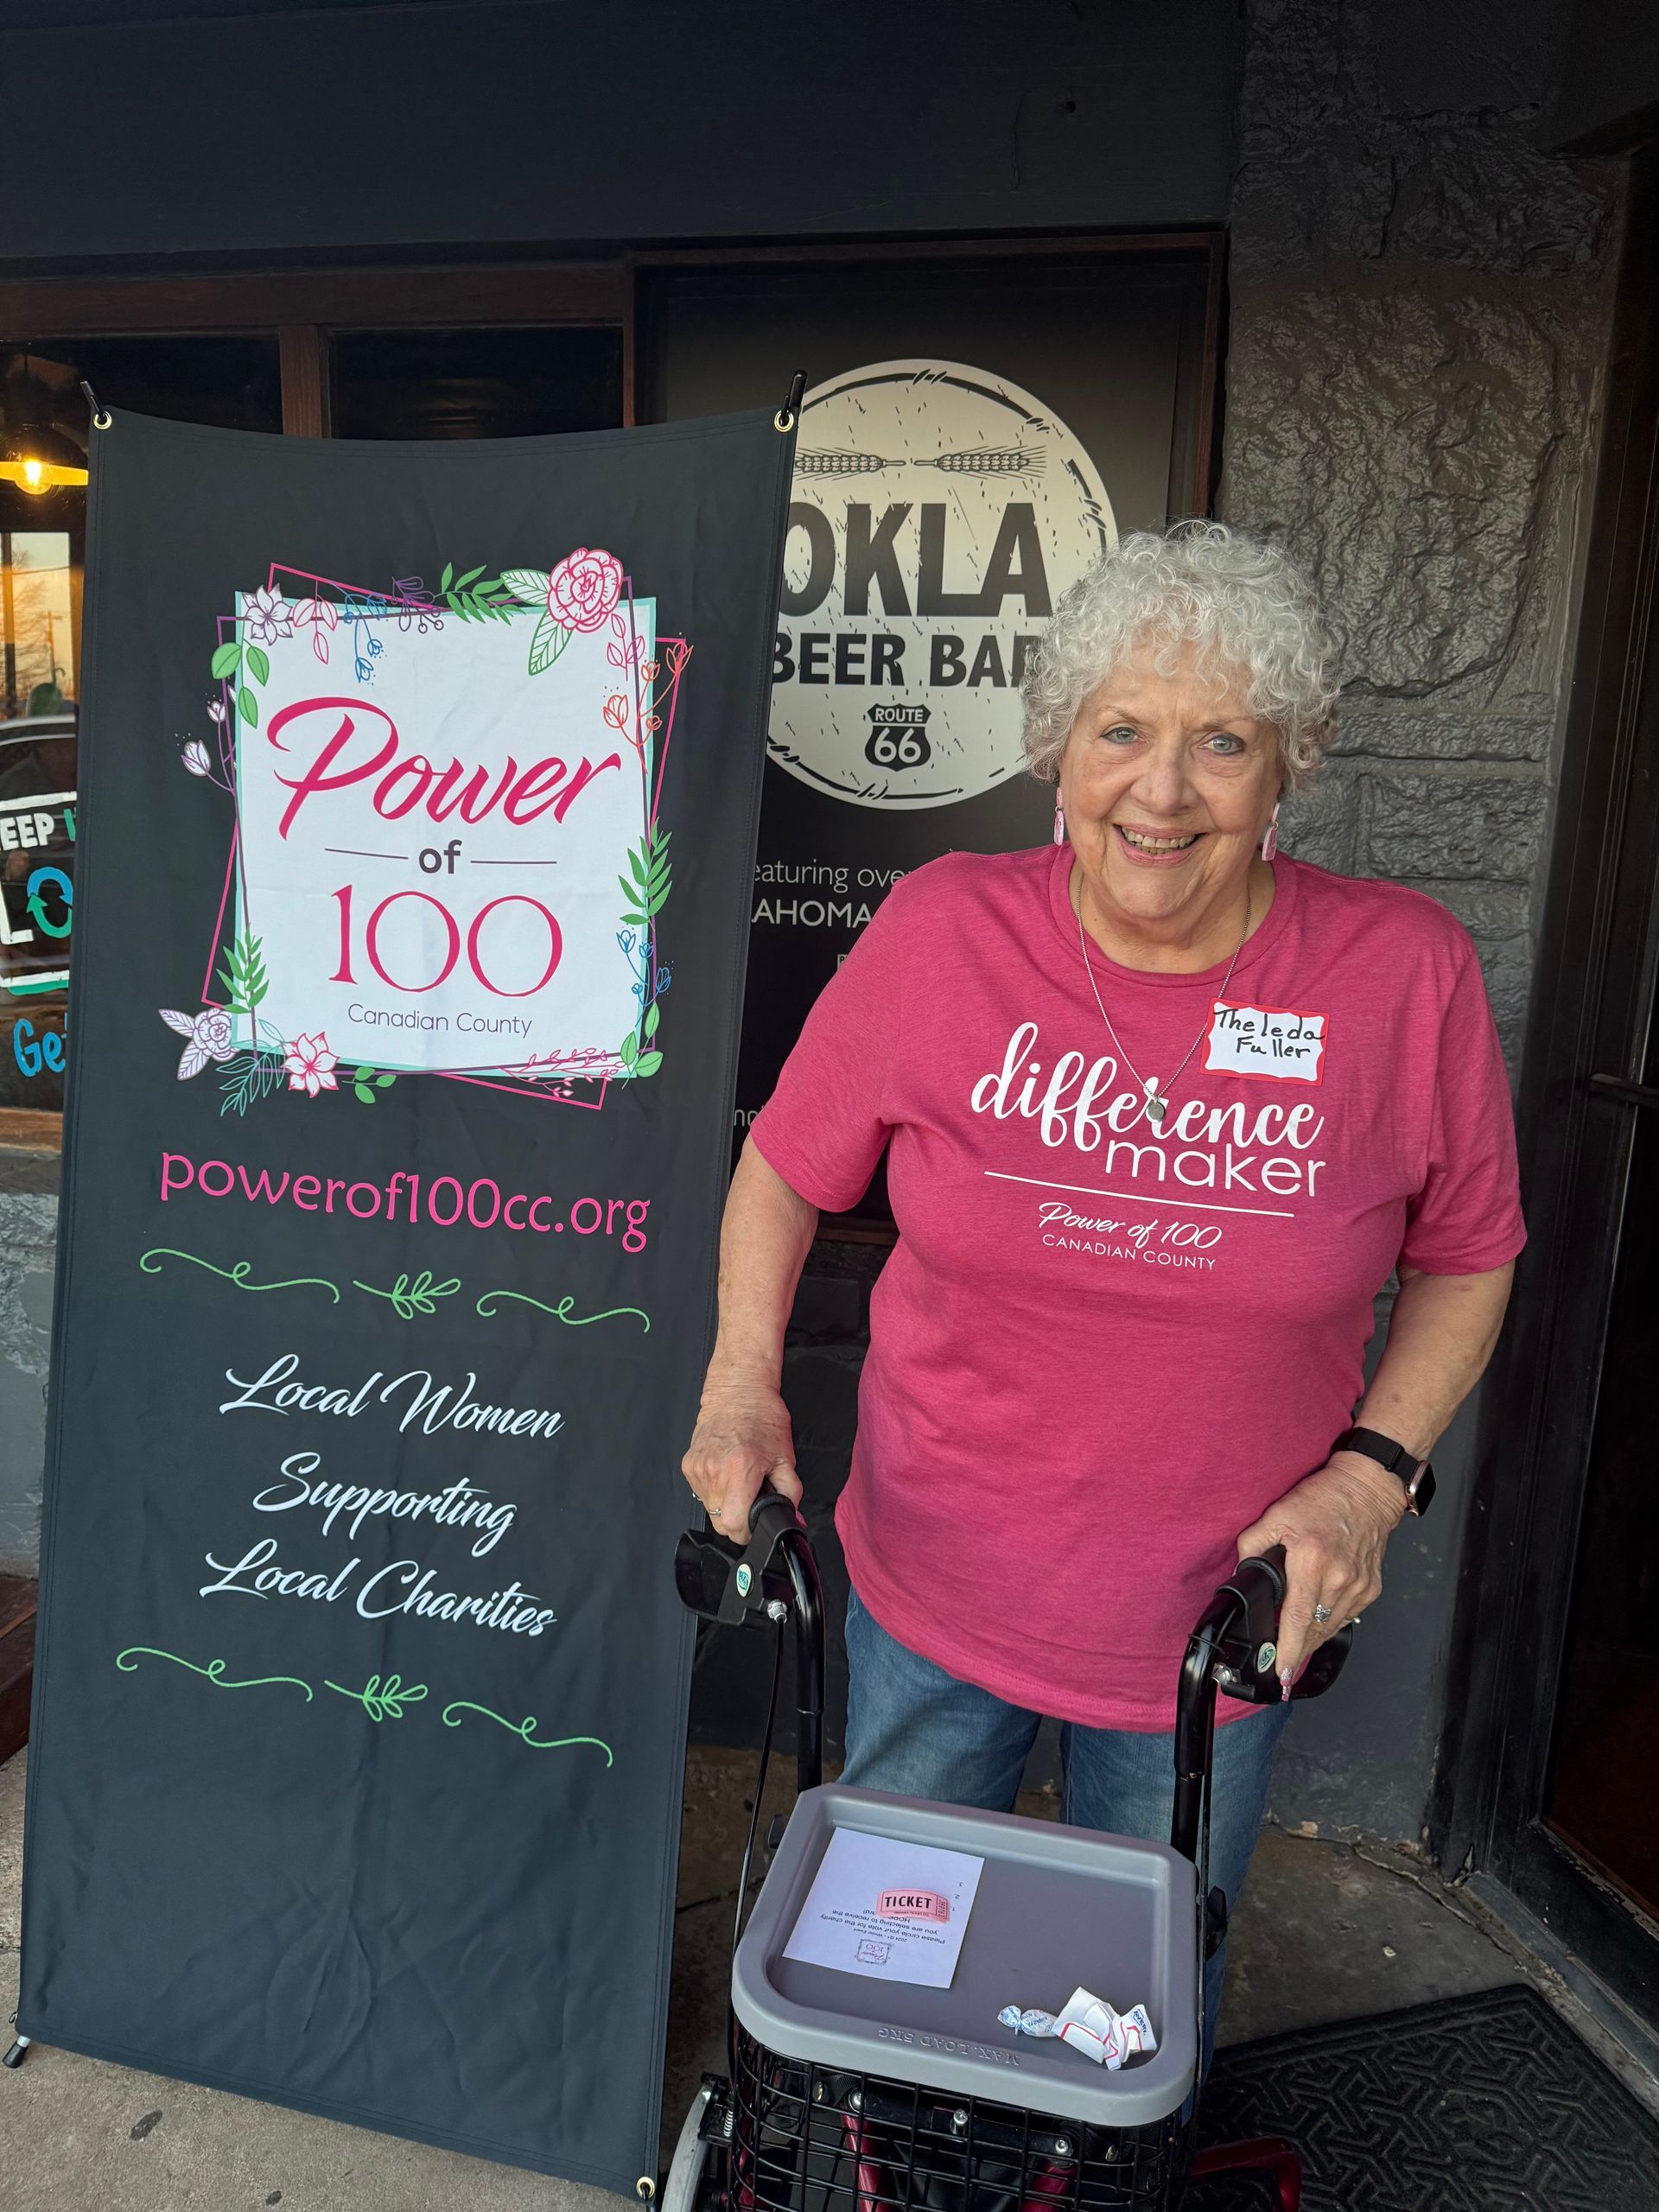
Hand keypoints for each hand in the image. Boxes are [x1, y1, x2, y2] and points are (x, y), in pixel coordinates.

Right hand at [680, 1372, 801, 1542]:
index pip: (733, 1525)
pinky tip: (727, 1473)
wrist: (737, 1391)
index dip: (747, 1531)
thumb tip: (792, 1518)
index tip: (754, 1523)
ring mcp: (698, 1469)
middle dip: (738, 1520)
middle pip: (720, 1522)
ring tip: (739, 1481)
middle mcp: (714, 1471)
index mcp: (740, 1470)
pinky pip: (701, 1493)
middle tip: (750, 1500)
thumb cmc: (762, 1417)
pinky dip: (715, 1491)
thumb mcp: (785, 1457)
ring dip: (726, 1505)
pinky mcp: (689, 1465)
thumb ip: (790, 1493)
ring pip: (710, 1510)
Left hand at [1234, 1452, 1406, 1691]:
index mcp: (1311, 1561)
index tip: (1280, 1672)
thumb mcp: (1276, 1515)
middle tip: (1281, 1667)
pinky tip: (1316, 1624)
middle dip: (1296, 1651)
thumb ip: (1253, 1545)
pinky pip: (1346, 1616)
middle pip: (1314, 1629)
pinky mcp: (1370, 1587)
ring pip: (1331, 1626)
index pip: (1296, 1618)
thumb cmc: (1322, 1499)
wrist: (1367, 1490)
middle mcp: (1338, 1578)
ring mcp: (1358, 1585)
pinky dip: (1330, 1623)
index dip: (1287, 1649)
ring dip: (1312, 1639)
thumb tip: (1242, 1572)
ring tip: (1296, 1648)